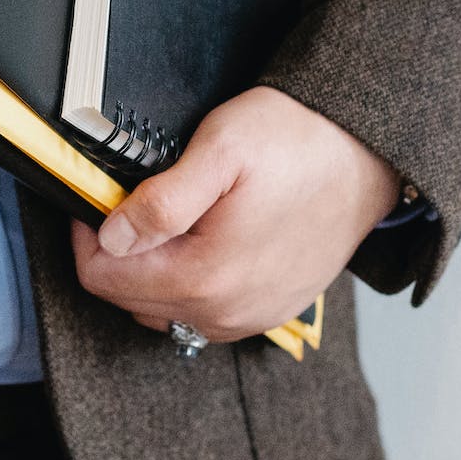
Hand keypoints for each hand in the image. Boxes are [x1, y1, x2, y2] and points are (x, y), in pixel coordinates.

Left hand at [71, 86, 401, 342]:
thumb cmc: (300, 142)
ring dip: (154, 270)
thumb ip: (159, 202)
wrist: (370, 153)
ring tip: (174, 218)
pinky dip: (189, 282)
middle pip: (130, 299)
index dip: (90, 233)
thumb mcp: (220, 150)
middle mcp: (226, 313)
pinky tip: (204, 241)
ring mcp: (251, 317)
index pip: (103, 278)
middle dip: (122, 252)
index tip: (102, 196)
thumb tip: (110, 236)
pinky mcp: (270, 311)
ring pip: (165, 309)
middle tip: (140, 199)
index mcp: (205, 278)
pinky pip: (204, 312)